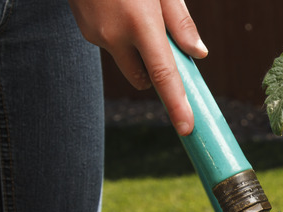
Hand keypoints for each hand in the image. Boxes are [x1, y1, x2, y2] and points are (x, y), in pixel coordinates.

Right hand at [69, 0, 207, 135]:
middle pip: (144, 78)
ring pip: (126, 60)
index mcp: (141, 23)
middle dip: (156, 74)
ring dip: (137, 51)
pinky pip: (111, 45)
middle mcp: (115, 34)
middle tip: (165, 49)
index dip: (176, 104)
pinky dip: (120, 37)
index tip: (186, 128)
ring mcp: (95, 35)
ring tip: (135, 12)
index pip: (163, 75)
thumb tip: (198, 54)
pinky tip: (118, 8)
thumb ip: (181, 22)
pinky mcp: (84, 32)